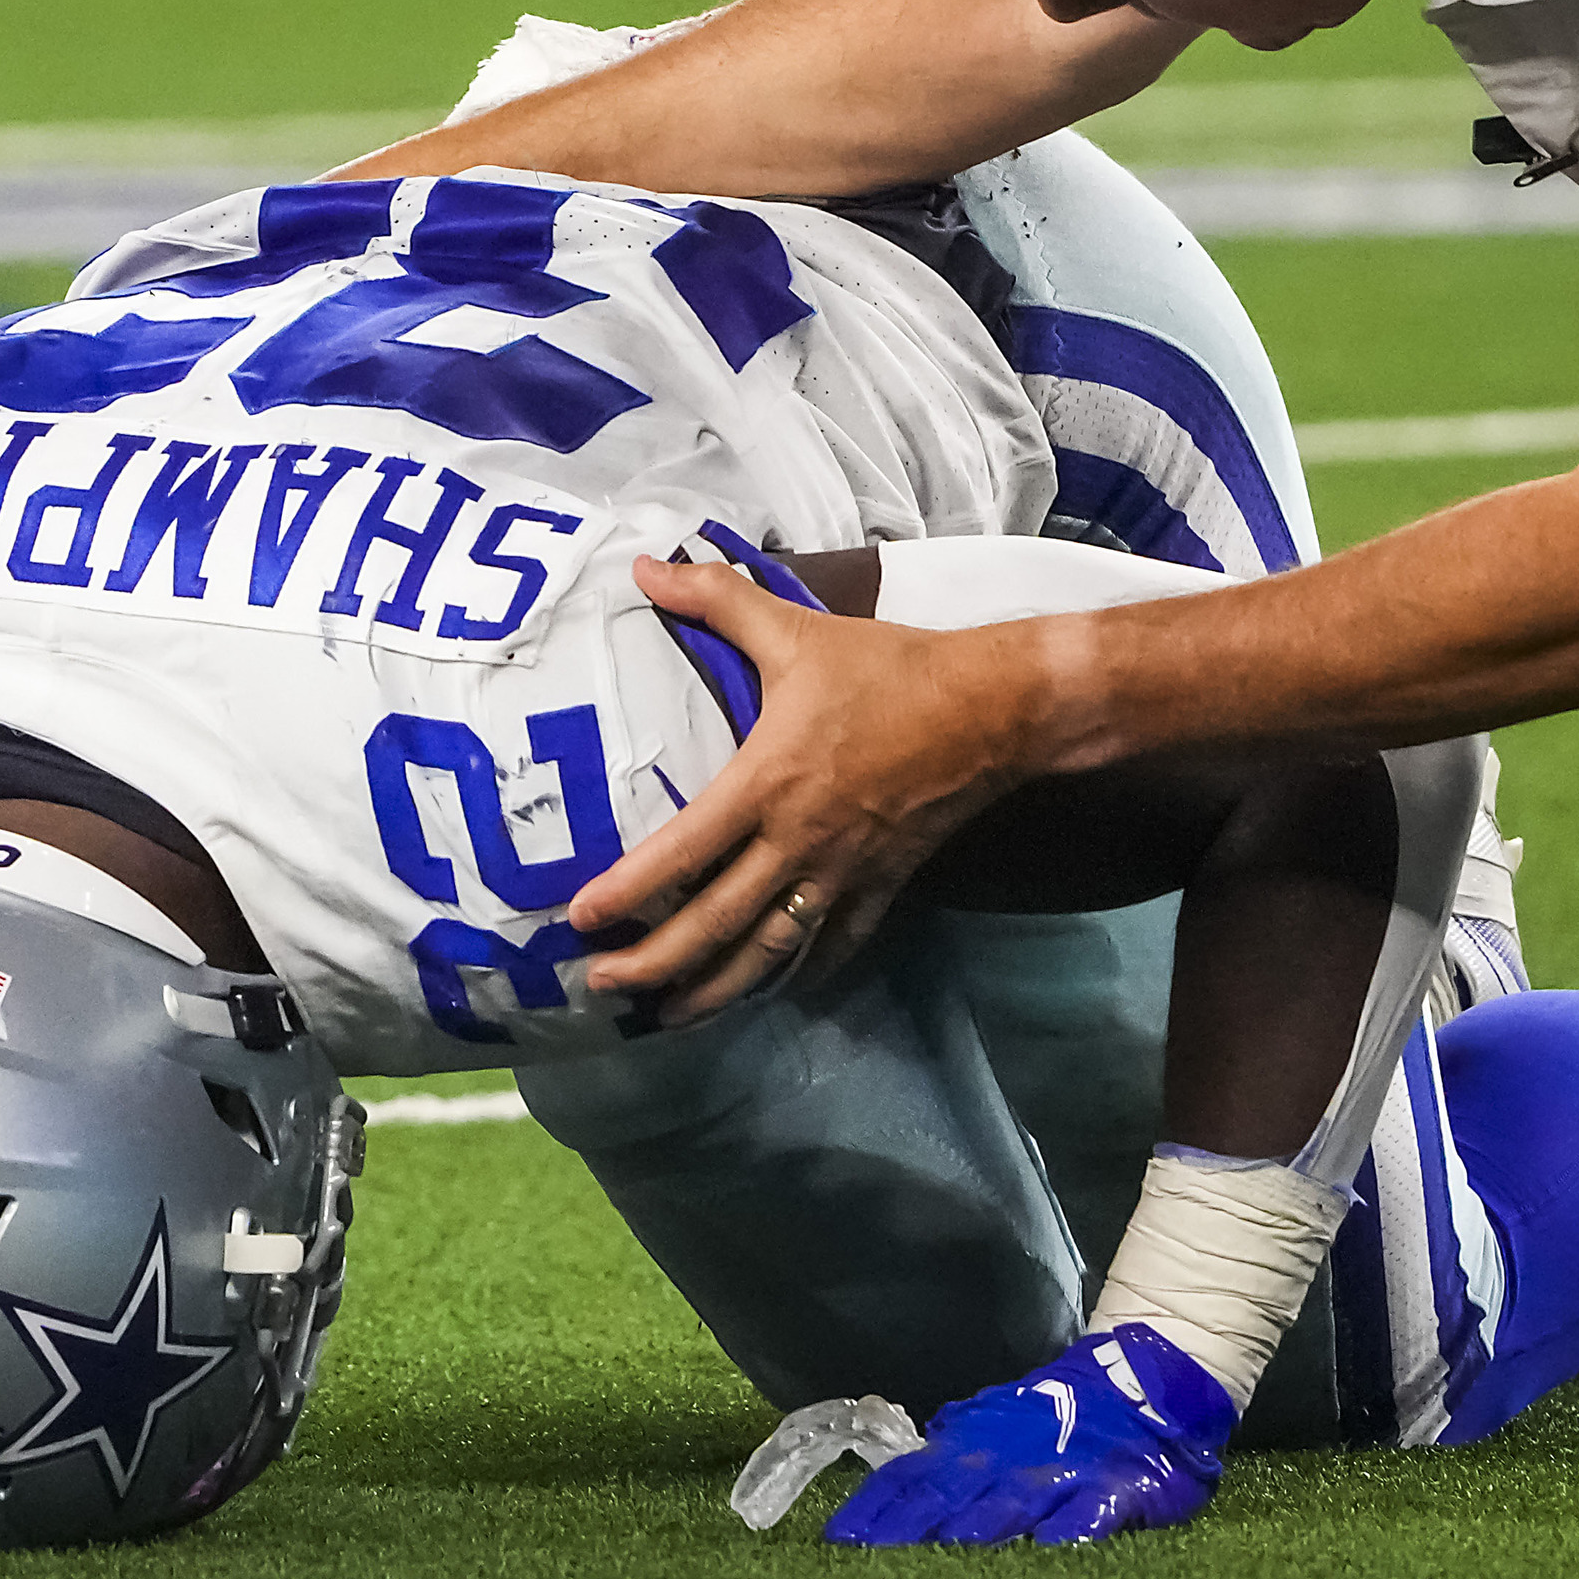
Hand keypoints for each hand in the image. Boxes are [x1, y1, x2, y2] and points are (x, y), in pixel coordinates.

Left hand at [570, 557, 1034, 1025]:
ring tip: (669, 1015)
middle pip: (716, 924)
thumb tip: (644, 563)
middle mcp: (800, 841)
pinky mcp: (884, 885)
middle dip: (656, 965)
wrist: (996, 708)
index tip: (581, 921)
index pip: (682, 853)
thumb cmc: (891, 669)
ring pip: (770, 951)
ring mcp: (844, 872)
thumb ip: (716, 599)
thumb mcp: (797, 630)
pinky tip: (771, 992)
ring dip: (717, 989)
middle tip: (601, 987)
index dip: (629, 893)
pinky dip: (798, 973)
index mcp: (769, 783)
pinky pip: (835, 944)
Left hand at [822, 1324, 1234, 1546]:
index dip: (875, 1507)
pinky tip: (1053, 1549)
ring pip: (1012, 1502)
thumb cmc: (1054, 1421)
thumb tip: (887, 1491)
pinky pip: (1090, 1511)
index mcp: (971, 1446)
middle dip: (910, 1527)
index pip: (910, 1478)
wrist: (1140, 1385)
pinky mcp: (1114, 1489)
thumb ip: (944, 1461)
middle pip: (949, 1494)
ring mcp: (1059, 1472)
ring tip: (948, 1554)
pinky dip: (1071, 1529)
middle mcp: (1005, 1458)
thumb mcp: (989, 1432)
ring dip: (979, 1527)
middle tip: (873, 1562)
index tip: (837, 1541)